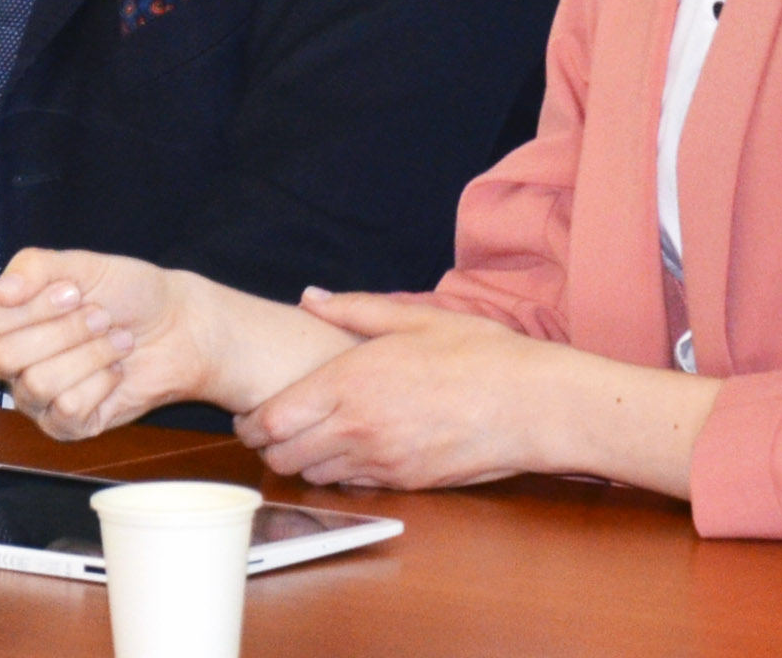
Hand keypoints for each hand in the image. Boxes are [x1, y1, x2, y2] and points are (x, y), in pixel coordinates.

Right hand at [0, 251, 214, 439]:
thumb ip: (34, 269)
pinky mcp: (65, 425)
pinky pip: (66, 409)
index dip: (27, 307)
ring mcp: (37, 397)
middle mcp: (15, 361)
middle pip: (4, 357)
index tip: (73, 291)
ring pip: (38, 384)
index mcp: (10, 318)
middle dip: (65, 332)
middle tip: (102, 316)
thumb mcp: (82, 266)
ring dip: (90, 355)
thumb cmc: (128, 293)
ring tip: (118, 340)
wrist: (177, 328)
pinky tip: (116, 372)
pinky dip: (100, 383)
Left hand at [233, 292, 570, 488]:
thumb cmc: (479, 354)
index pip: (273, 419)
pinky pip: (354, 485)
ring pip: (314, 476)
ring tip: (312, 439)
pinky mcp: (406, 483)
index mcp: (350, 382)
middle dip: (270, 448)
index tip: (249, 415)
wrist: (532, 405)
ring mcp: (381, 462)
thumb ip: (353, 310)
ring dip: (305, 462)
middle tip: (273, 431)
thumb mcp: (414, 318)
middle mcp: (357, 428)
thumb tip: (309, 297)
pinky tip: (354, 450)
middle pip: (283, 458)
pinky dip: (342, 473)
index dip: (251, 422)